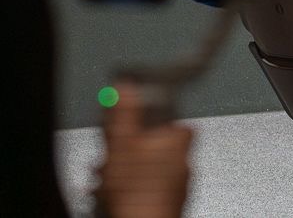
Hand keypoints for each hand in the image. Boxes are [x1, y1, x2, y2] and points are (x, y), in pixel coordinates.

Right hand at [94, 93, 192, 217]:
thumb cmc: (139, 193)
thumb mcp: (122, 142)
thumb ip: (124, 112)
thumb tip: (125, 87)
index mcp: (181, 141)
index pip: (179, 122)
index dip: (158, 120)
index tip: (142, 122)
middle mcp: (185, 163)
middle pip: (159, 146)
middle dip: (133, 149)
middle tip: (115, 154)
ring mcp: (179, 187)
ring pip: (152, 168)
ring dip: (129, 169)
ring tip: (108, 175)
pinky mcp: (170, 205)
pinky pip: (150, 188)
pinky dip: (134, 187)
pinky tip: (116, 192)